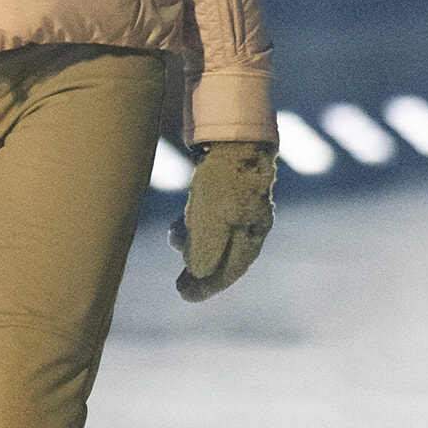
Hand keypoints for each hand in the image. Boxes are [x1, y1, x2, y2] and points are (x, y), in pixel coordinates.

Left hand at [169, 142, 275, 302]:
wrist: (233, 130)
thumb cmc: (224, 178)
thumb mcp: (211, 221)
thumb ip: (205, 251)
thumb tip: (198, 276)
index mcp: (252, 233)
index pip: (231, 269)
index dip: (207, 286)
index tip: (185, 296)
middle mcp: (250, 220)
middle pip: (223, 254)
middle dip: (199, 269)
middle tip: (179, 285)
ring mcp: (239, 202)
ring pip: (214, 233)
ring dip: (194, 243)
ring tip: (174, 239)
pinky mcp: (226, 185)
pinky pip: (210, 214)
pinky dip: (195, 222)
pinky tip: (182, 222)